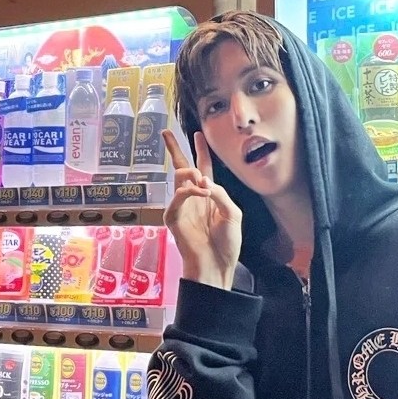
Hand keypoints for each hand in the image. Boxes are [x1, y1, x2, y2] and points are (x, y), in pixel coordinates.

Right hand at [163, 130, 241, 289]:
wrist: (216, 265)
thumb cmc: (226, 244)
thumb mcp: (232, 213)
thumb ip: (219, 193)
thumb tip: (202, 179)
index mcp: (209, 195)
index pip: (203, 167)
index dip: (200, 150)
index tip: (197, 134)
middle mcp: (194, 197)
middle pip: (182, 167)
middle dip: (174, 149)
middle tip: (165, 133)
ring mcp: (182, 206)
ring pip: (179, 177)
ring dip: (191, 173)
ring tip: (203, 183)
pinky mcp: (173, 217)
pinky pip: (178, 195)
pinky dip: (190, 191)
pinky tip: (201, 192)